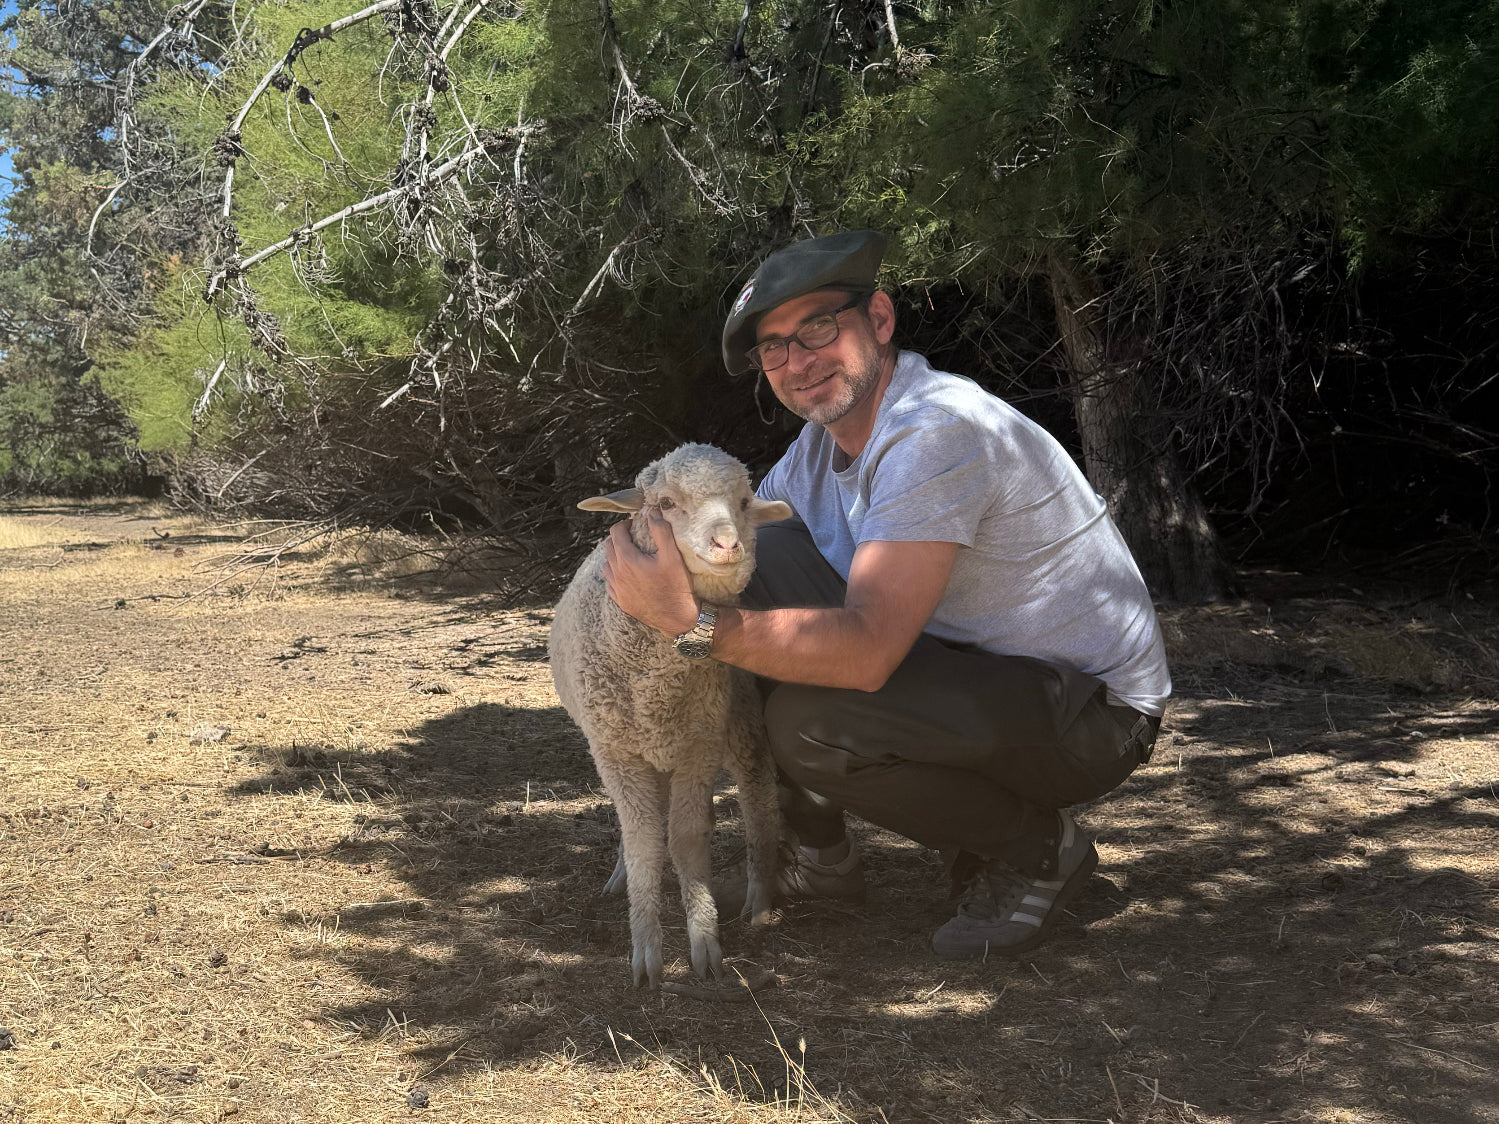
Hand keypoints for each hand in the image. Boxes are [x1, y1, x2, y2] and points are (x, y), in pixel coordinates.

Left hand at [603, 515, 699, 636]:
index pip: (616, 533)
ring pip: (607, 565)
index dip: (624, 524)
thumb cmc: (676, 585)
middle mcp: (617, 574)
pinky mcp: (620, 601)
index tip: (634, 524)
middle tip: (633, 536)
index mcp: (627, 560)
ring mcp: (617, 590)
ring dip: (615, 555)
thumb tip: (652, 512)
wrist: (677, 618)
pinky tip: (626, 574)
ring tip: (629, 553)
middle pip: (608, 547)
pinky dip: (615, 573)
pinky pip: (610, 583)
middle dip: (618, 538)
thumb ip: (661, 531)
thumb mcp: (672, 555)